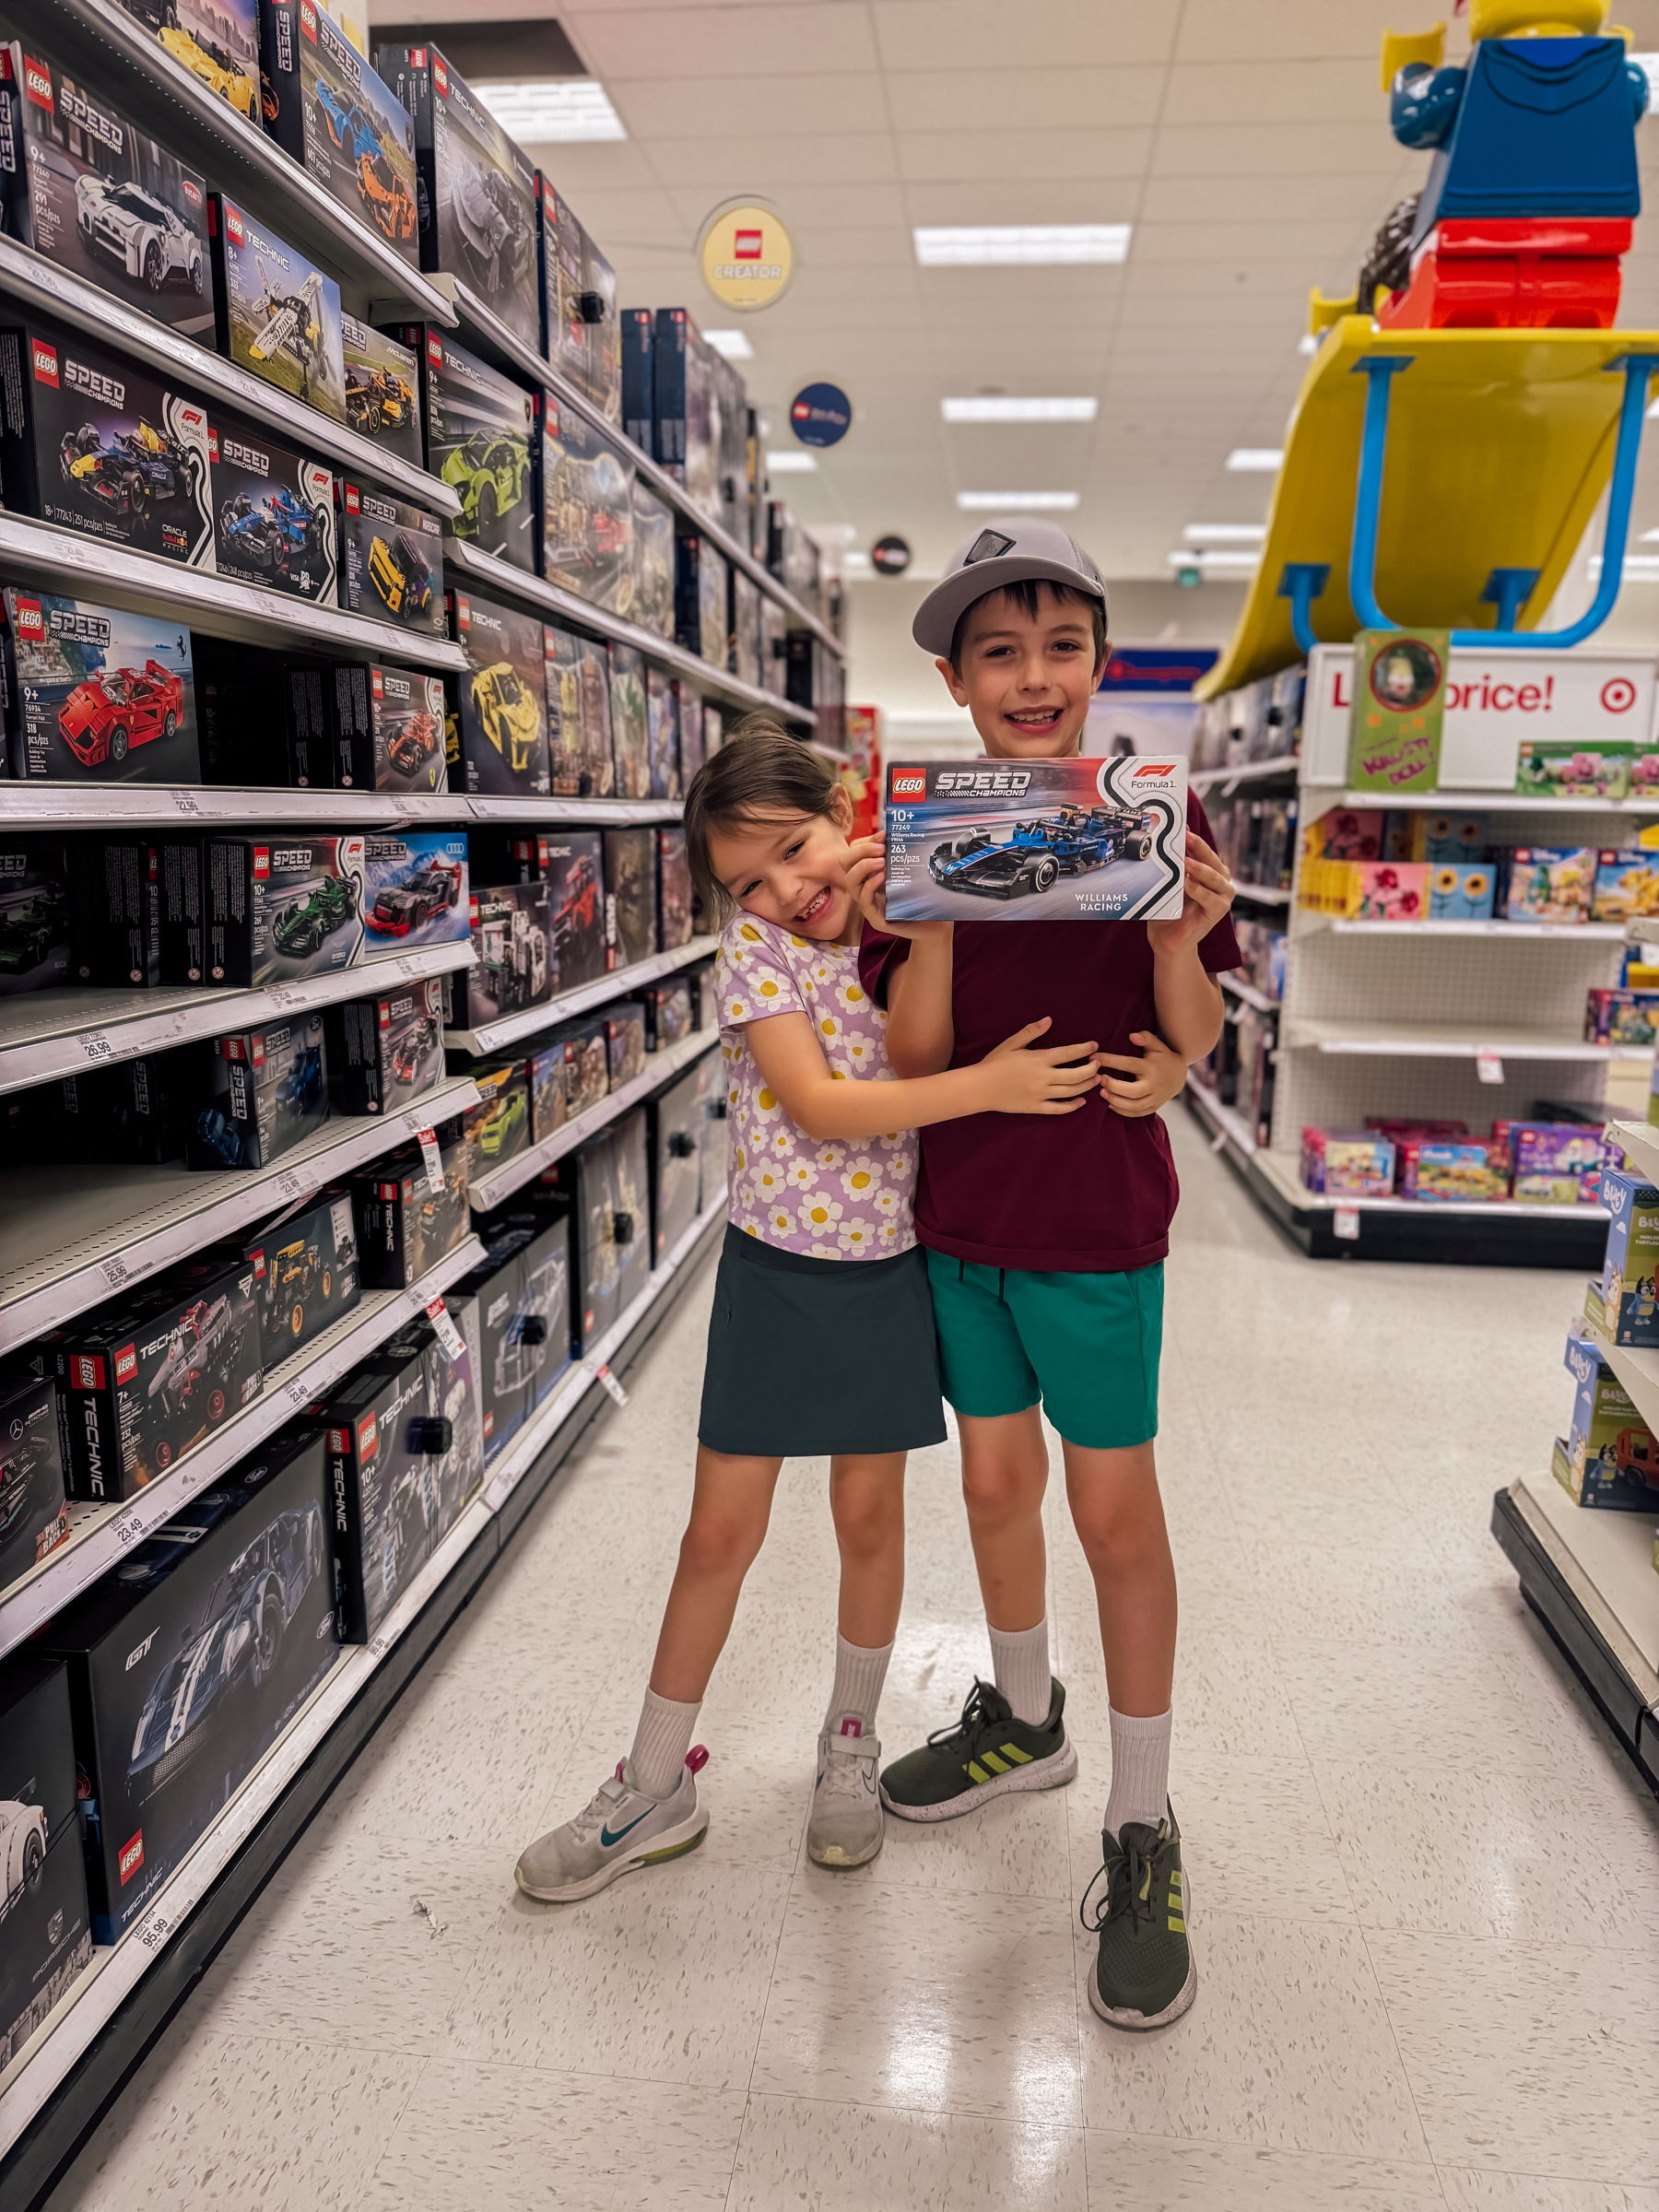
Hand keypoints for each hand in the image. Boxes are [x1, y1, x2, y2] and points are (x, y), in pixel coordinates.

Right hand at [844, 832, 952, 942]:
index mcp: (869, 874)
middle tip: (881, 850)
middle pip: (845, 862)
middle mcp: (864, 887)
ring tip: (881, 862)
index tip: (884, 836)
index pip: (853, 851)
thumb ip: (898, 855)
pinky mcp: (875, 918)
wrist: (934, 924)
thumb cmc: (921, 897)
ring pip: (849, 880)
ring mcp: (867, 903)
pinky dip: (870, 885)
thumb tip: (891, 833)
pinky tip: (882, 878)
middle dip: (860, 851)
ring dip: (863, 866)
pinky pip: (863, 899)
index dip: (865, 841)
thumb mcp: (908, 871)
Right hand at [978, 1017, 1101, 1116]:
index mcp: (1039, 1059)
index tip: (1095, 1046)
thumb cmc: (994, 1063)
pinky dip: (1073, 1106)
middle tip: (1098, 1064)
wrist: (980, 1088)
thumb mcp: (1011, 1043)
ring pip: (1072, 1091)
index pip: (1069, 1053)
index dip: (1085, 1049)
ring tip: (1095, 1079)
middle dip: (1092, 1069)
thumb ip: (1031, 1032)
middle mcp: (1043, 1077)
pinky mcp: (1036, 1107)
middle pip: (1076, 1074)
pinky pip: (1059, 1109)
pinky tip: (1081, 1101)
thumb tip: (1049, 1020)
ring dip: (1087, 1085)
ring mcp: (1041, 1094)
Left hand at [1097, 1030, 1188, 1118]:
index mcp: (1151, 1068)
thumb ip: (1146, 1038)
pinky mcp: (1153, 1107)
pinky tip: (1110, 1104)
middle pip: (1133, 1091)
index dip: (1109, 1061)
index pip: (1128, 1064)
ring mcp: (1154, 1098)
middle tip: (1099, 1080)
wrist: (1179, 1076)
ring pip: (1134, 1106)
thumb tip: (1132, 1036)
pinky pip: (1137, 1113)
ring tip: (1102, 1093)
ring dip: (1116, 1101)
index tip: (1094, 1058)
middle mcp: (1153, 1085)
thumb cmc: (1163, 1058)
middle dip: (1114, 1087)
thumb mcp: (1157, 1045)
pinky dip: (1123, 1111)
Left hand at [1146, 833, 1234, 955]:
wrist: (1168, 937)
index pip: (1203, 850)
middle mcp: (1221, 880)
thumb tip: (1167, 841)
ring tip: (1185, 862)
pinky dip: (1198, 890)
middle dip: (1197, 847)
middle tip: (1185, 837)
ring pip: (1214, 877)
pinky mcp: (1220, 910)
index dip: (1193, 839)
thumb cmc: (1170, 908)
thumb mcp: (1170, 882)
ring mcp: (1223, 895)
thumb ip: (1174, 865)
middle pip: (1211, 860)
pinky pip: (1209, 898)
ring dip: (1199, 868)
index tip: (1182, 828)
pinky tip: (1186, 883)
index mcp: (1211, 870)